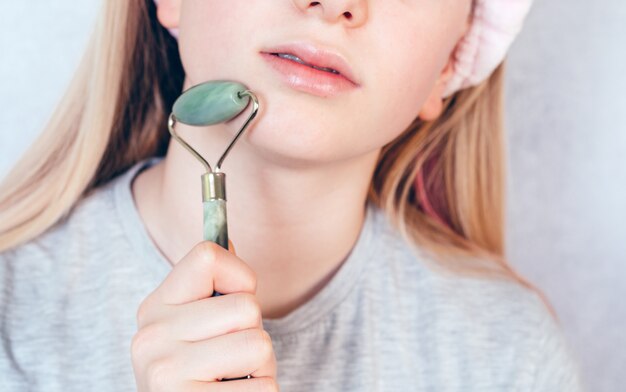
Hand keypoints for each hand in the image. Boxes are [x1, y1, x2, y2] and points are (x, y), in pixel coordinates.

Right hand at [131, 240, 278, 390]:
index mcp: (154, 308)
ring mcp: (165, 373)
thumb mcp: (195, 326)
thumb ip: (211, 288)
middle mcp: (150, 337)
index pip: (207, 256)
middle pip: (246, 306)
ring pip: (258, 344)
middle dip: (254, 334)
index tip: (234, 303)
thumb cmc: (201, 373)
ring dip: (260, 368)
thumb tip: (227, 240)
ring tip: (232, 381)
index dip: (239, 276)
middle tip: (231, 359)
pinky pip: (263, 386)